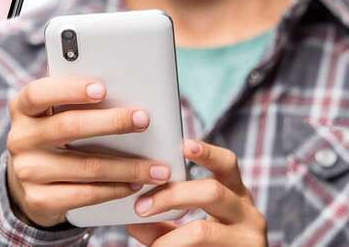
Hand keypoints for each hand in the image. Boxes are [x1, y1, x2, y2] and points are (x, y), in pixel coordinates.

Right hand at [6, 77, 172, 227]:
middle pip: (68, 127)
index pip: (39, 93)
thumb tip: (124, 94)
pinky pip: (85, 194)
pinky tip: (134, 184)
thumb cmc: (52, 137)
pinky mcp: (39, 199)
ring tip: (156, 167)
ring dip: (127, 166)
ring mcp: (27, 171)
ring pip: (86, 166)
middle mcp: (19, 139)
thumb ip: (74, 103)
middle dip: (111, 122)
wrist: (27, 180)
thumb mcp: (52, 114)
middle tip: (143, 119)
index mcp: (22, 109)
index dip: (69, 90)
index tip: (102, 89)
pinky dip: (115, 189)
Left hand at [127, 140, 267, 245]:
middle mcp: (248, 212)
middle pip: (212, 191)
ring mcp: (249, 237)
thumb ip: (164, 220)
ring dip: (169, 238)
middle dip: (172, 196)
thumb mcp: (192, 229)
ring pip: (202, 230)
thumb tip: (132, 219)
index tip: (184, 145)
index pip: (227, 164)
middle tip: (141, 207)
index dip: (208, 153)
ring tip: (153, 245)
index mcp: (235, 193)